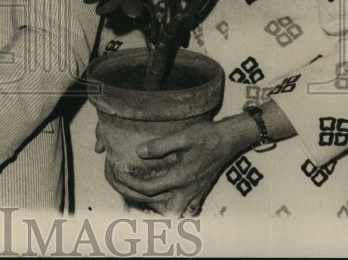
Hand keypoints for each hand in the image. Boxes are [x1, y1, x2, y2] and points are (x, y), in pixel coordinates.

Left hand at [121, 117, 250, 215]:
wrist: (229, 139)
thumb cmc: (206, 136)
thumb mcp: (183, 136)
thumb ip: (160, 145)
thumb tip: (139, 152)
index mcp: (181, 177)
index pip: (149, 189)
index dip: (130, 183)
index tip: (118, 173)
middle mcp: (188, 190)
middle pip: (160, 207)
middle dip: (140, 200)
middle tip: (126, 188)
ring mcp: (196, 193)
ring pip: (175, 212)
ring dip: (159, 208)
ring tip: (144, 195)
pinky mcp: (201, 191)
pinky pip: (188, 209)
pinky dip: (176, 208)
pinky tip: (167, 199)